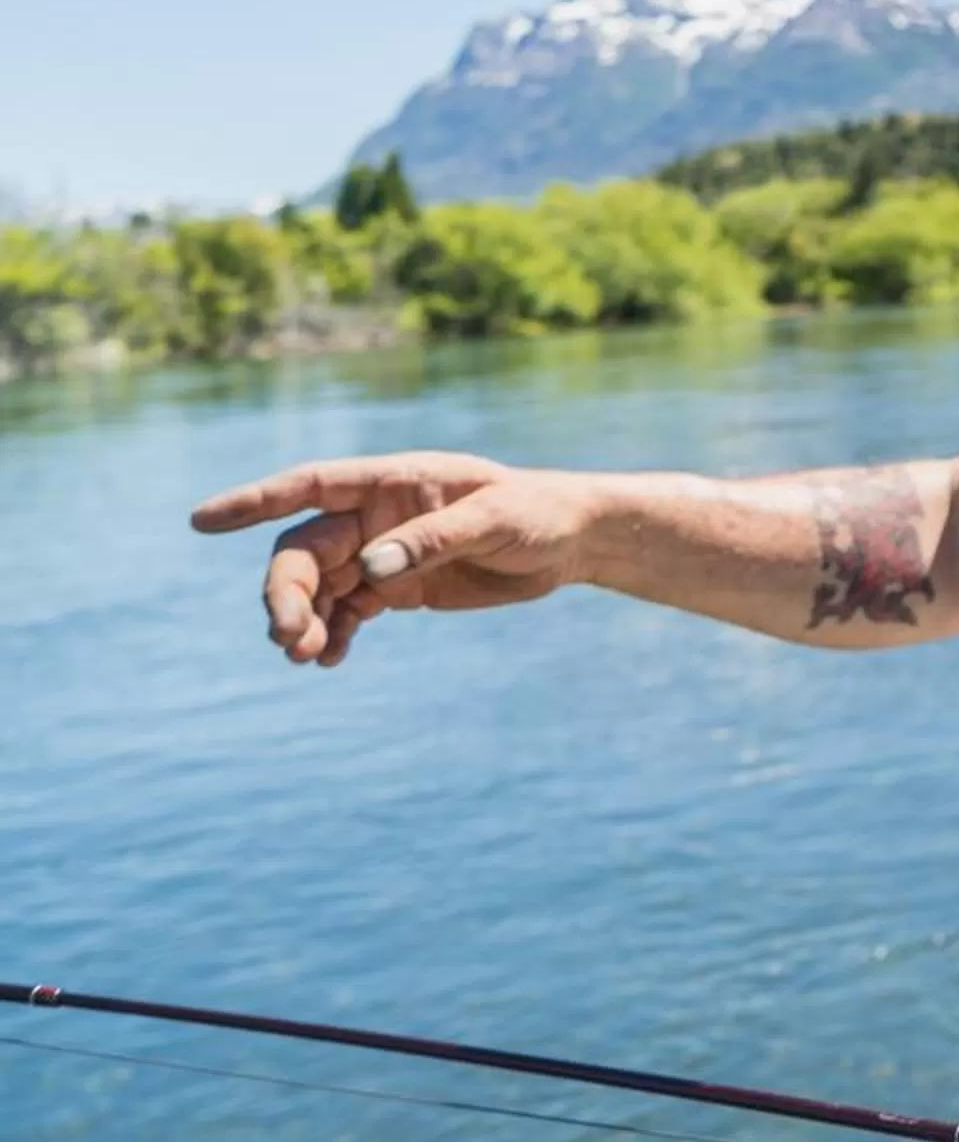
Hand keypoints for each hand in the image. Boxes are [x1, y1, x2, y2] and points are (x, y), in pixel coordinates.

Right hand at [190, 452, 598, 667]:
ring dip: (303, 619)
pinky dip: (332, 635)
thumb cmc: (538, 513)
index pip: (309, 486)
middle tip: (288, 638)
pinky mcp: (398, 588)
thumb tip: (371, 567)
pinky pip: (347, 611)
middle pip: (305, 551)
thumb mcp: (495, 522)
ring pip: (319, 587)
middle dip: (286, 593)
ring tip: (306, 656)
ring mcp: (383, 552)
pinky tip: (328, 660)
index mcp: (393, 482)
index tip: (203, 521)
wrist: (571, 542)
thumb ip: (433, 540)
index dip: (255, 501)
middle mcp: (376, 515)